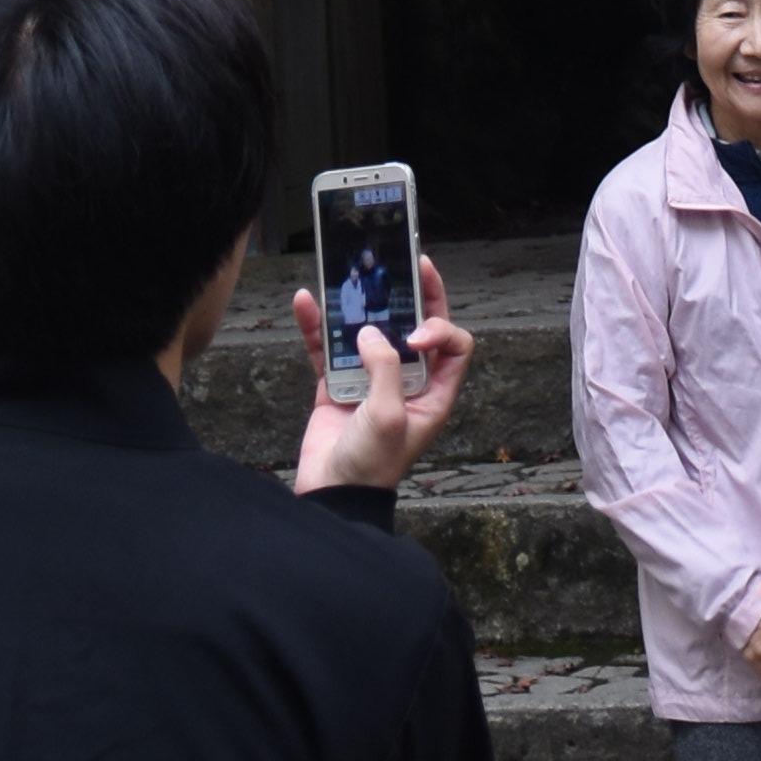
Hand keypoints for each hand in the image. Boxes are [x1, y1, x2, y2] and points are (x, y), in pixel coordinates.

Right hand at [291, 254, 474, 493]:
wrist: (332, 497)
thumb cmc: (371, 465)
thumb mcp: (389, 415)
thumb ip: (385, 367)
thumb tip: (370, 331)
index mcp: (433, 393)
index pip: (453, 345)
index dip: (439, 329)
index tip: (411, 335)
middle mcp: (406, 382)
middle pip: (416, 327)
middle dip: (412, 295)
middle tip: (404, 263)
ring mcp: (371, 381)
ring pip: (370, 331)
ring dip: (357, 305)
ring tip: (349, 274)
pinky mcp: (338, 385)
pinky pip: (329, 347)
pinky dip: (318, 326)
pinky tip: (307, 302)